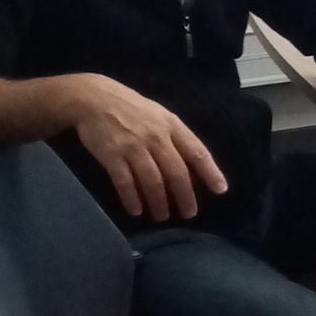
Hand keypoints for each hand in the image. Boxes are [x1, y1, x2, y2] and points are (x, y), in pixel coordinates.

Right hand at [71, 77, 226, 221]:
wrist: (94, 98)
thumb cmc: (133, 109)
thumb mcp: (160, 116)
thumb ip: (176, 137)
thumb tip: (193, 164)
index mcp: (172, 126)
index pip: (197, 152)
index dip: (210, 172)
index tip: (221, 190)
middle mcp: (156, 137)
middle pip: (176, 172)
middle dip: (184, 196)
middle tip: (188, 214)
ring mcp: (133, 147)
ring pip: (152, 181)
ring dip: (159, 202)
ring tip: (162, 216)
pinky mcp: (111, 155)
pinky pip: (125, 182)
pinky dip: (132, 199)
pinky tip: (136, 211)